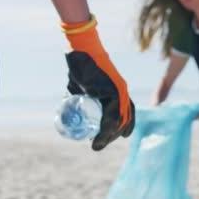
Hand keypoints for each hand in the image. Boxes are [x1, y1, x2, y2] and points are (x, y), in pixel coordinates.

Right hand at [63, 17, 134, 150]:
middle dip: (113, 135)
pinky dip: (106, 129)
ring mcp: (120, 92)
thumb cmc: (80, 67)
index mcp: (119, 91)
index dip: (124, 127)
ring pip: (119, 120)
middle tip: (98, 144)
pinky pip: (112, 115)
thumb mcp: (82, 86)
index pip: (126, 113)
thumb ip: (80, 96)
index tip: (117, 138)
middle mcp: (123, 92)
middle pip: (124, 120)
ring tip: (97, 145)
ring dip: (109, 136)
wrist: (80, 53)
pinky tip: (99, 138)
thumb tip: (71, 109)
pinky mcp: (114, 91)